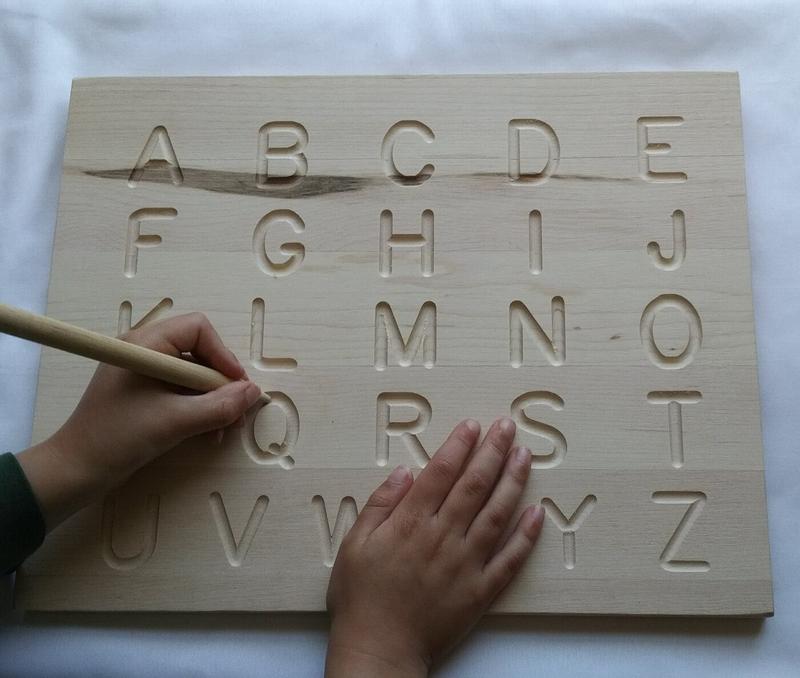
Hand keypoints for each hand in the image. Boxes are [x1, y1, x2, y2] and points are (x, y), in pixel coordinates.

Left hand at [18, 312, 260, 530]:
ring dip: (213, 400)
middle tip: (236, 412)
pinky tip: (207, 432)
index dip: (223, 355)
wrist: (75, 471)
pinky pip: (181, 391)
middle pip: (199, 351)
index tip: (236, 386)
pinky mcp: (144, 393)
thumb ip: (219, 406)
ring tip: (223, 428)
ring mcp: (143, 373)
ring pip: (193, 374)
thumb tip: (254, 393)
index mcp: (146, 345)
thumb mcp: (175, 422)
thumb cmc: (118, 438)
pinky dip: (198, 408)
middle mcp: (145, 351)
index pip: (198, 329)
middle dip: (221, 382)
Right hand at [325, 417, 544, 676]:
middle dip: (492, 451)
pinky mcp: (480, 590)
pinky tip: (537, 513)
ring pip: (497, 514)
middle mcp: (443, 537)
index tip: (473, 426)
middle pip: (474, 485)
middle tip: (507, 427)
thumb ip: (380, 504)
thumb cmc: (362, 597)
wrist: (379, 648)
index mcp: (411, 523)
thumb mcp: (355, 544)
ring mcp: (466, 563)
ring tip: (525, 457)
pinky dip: (526, 536)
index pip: (441, 473)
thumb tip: (405, 472)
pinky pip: (509, 559)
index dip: (459, 446)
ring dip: (513, 482)